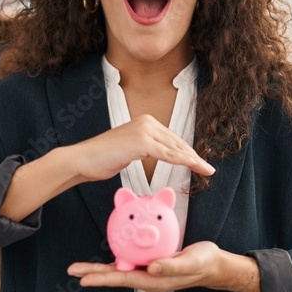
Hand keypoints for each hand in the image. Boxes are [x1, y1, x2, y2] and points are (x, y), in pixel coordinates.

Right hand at [64, 114, 214, 182]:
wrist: (83, 160)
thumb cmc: (102, 158)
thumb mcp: (129, 150)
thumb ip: (145, 149)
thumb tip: (159, 154)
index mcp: (145, 121)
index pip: (172, 139)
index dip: (187, 152)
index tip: (198, 163)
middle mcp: (147, 122)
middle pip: (177, 142)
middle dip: (194, 157)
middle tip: (208, 169)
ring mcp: (144, 130)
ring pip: (175, 148)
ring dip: (193, 160)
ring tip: (206, 170)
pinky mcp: (142, 142)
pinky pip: (168, 154)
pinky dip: (183, 161)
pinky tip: (194, 166)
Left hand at [67, 241, 239, 291]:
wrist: (212, 265)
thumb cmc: (203, 264)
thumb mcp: (190, 262)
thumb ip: (172, 266)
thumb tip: (152, 268)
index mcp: (154, 280)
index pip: (123, 280)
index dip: (103, 279)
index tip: (84, 279)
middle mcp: (147, 278)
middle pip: (115, 276)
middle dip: (93, 274)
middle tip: (72, 270)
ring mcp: (148, 272)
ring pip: (120, 270)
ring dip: (100, 268)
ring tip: (81, 266)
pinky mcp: (151, 264)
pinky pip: (130, 261)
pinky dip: (117, 257)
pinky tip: (109, 250)